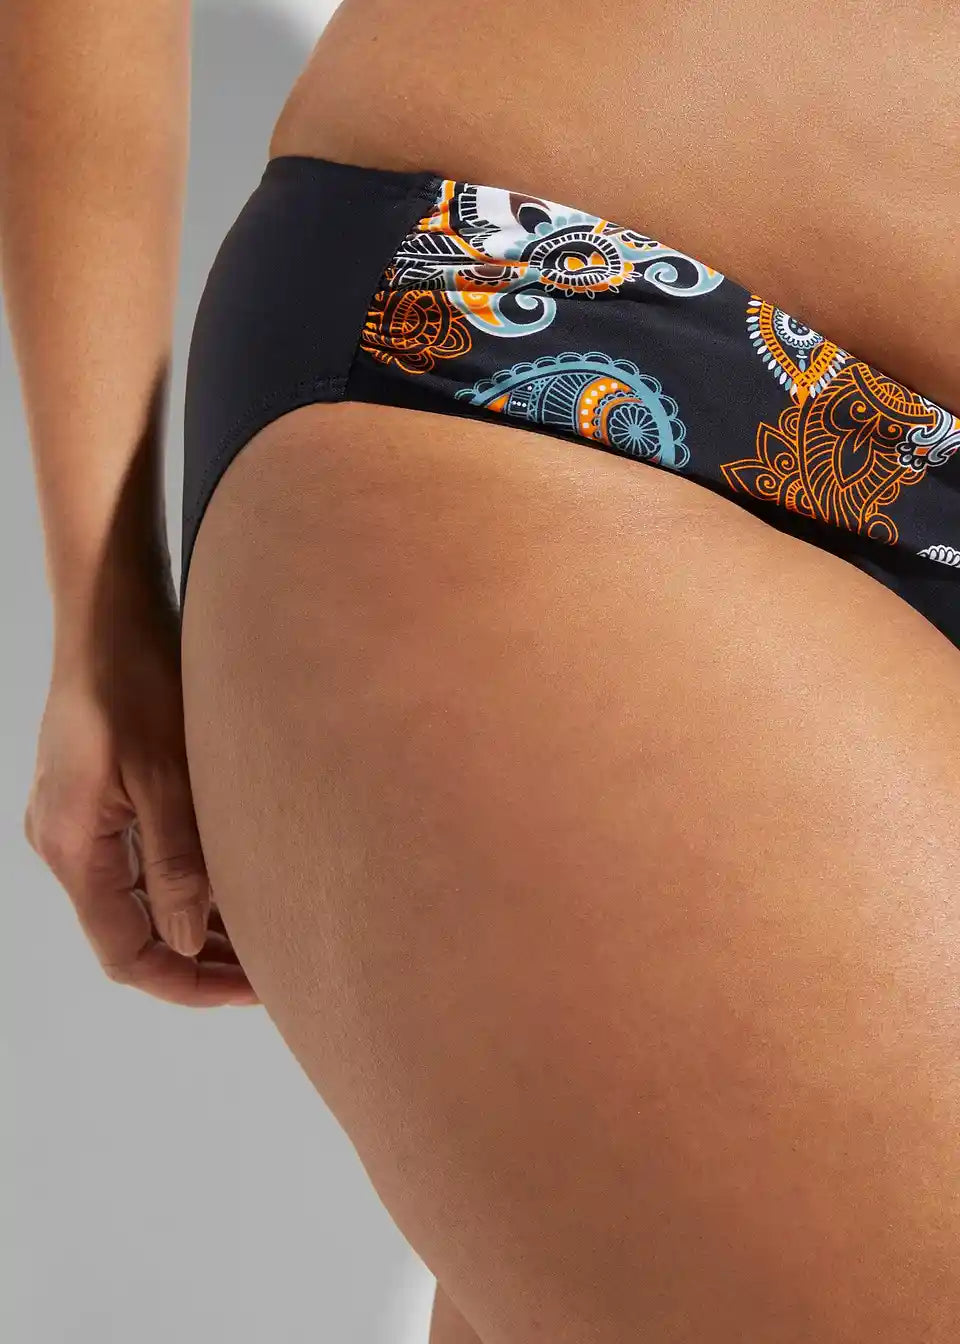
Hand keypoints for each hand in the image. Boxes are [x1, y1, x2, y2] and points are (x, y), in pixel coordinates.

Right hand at [23, 579, 257, 1007]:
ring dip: (193, 924)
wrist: (107, 613)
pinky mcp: (96, 799)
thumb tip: (190, 941)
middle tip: (269, 972)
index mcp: (75, 846)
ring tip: (263, 938)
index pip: (126, 953)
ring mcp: (78, 821)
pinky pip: (137, 865)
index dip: (187, 983)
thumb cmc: (133, 678)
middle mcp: (67, 843)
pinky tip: (232, 887)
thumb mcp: (164, 774)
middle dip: (198, 960)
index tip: (249, 992)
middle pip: (130, 935)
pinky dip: (182, 885)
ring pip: (138, 901)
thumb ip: (177, 862)